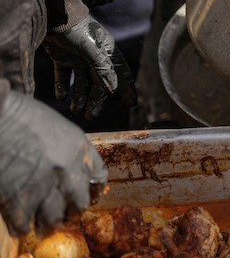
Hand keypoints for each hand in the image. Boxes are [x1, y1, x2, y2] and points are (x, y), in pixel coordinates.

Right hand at [0, 94, 105, 233]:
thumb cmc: (19, 116)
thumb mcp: (56, 127)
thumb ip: (66, 150)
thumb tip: (68, 171)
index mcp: (79, 147)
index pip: (98, 176)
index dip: (91, 189)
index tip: (85, 194)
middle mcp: (67, 168)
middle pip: (79, 203)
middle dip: (70, 210)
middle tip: (60, 213)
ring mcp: (43, 184)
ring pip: (53, 218)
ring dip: (46, 222)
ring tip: (38, 222)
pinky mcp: (17, 198)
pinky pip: (24, 225)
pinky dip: (21, 226)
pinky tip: (18, 220)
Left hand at [40, 18, 136, 120]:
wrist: (52, 14)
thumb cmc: (75, 28)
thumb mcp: (90, 48)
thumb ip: (101, 67)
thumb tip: (112, 89)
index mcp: (107, 50)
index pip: (120, 73)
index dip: (126, 88)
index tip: (131, 103)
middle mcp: (94, 55)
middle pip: (99, 81)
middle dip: (96, 100)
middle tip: (90, 116)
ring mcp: (78, 56)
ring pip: (81, 81)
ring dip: (79, 96)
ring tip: (75, 111)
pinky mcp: (62, 56)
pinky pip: (64, 75)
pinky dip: (62, 86)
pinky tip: (60, 97)